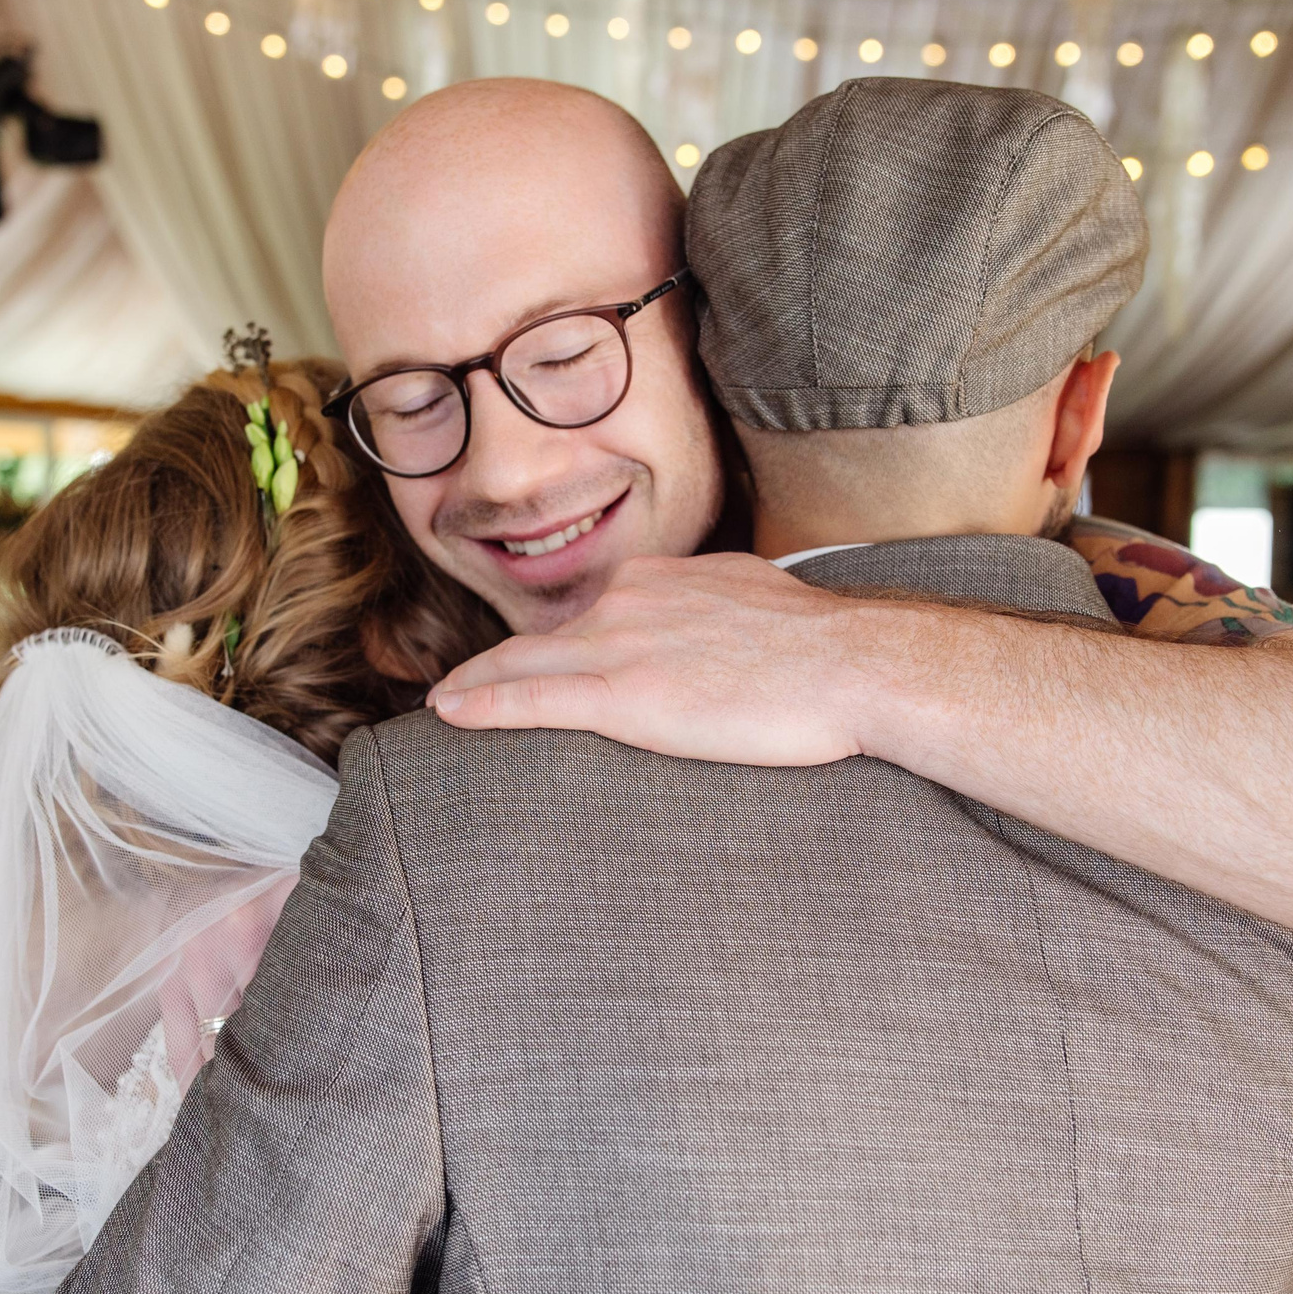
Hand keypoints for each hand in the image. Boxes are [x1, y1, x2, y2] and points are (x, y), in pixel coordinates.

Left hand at [427, 554, 876, 766]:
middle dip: (493, 663)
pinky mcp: (623, 696)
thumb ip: (710, 605)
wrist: (851, 664)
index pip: (587, 613)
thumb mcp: (752, 597)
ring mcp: (620, 646)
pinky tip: (448, 714)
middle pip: (542, 639)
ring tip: (442, 705)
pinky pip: (532, 700)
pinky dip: (482, 705)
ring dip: (474, 686)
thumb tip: (707, 620)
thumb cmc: (821, 644)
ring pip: (523, 666)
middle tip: (453, 686)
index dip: (548, 643)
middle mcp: (627, 601)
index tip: (525, 658)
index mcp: (660, 579)